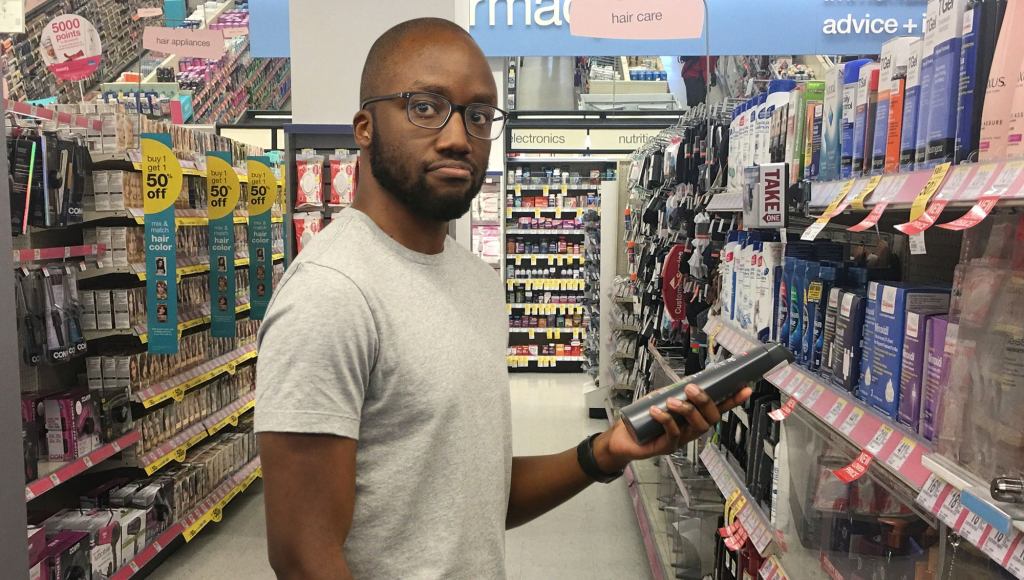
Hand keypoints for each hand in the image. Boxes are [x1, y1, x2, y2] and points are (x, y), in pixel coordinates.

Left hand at [593, 384, 752, 472]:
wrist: (623, 438)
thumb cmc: (644, 418)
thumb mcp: (660, 399)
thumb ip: (674, 391)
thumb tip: (687, 380)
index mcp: (694, 418)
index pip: (718, 408)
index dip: (733, 400)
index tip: (745, 388)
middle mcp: (692, 430)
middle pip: (711, 419)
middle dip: (705, 401)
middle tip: (692, 388)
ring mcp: (681, 440)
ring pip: (696, 427)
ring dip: (686, 410)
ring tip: (672, 401)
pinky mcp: (667, 447)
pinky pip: (672, 433)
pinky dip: (665, 419)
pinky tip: (656, 410)